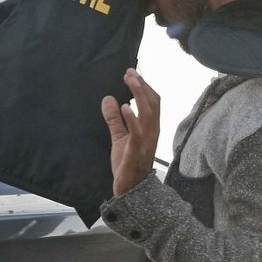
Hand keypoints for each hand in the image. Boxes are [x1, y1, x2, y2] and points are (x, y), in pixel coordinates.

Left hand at [101, 68, 160, 198]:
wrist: (132, 189)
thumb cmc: (128, 163)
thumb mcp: (119, 137)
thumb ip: (114, 119)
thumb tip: (108, 98)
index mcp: (150, 127)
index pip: (153, 101)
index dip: (144, 86)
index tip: (132, 72)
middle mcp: (152, 131)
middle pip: (153, 103)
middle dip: (142, 85)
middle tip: (129, 72)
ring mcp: (146, 140)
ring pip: (148, 113)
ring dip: (139, 95)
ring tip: (130, 81)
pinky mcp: (137, 150)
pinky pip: (138, 131)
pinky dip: (132, 118)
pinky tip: (125, 107)